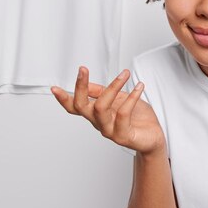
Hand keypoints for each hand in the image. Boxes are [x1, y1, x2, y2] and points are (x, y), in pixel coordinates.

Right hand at [50, 66, 165, 155]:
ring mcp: (110, 131)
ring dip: (112, 87)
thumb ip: (104, 93)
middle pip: (82, 106)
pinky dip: (132, 97)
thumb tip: (88, 84)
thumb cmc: (138, 118)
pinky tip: (139, 87)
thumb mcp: (120, 99)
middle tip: (83, 70)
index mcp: (96, 114)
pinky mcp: (124, 136)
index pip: (75, 107)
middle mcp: (99, 123)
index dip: (63, 99)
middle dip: (80, 87)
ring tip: (125, 74)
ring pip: (101, 108)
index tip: (54, 88)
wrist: (153, 138)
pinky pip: (123, 114)